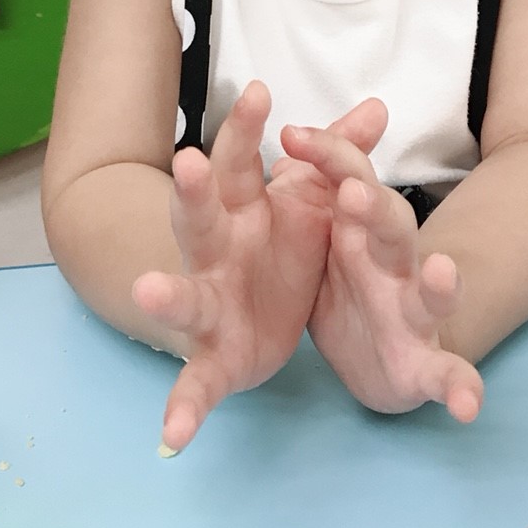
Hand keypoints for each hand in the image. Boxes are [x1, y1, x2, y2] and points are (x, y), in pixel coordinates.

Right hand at [133, 83, 384, 451]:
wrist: (253, 315)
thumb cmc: (280, 244)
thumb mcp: (313, 200)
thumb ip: (341, 157)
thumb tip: (378, 106)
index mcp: (242, 207)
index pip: (242, 161)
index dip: (248, 128)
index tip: (260, 90)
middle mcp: (216, 249)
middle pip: (202, 214)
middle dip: (194, 191)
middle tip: (189, 161)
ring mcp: (208, 305)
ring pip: (186, 295)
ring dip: (166, 294)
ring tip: (149, 288)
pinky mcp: (215, 358)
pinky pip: (196, 385)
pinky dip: (183, 409)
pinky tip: (172, 437)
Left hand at [282, 126, 482, 422]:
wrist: (376, 356)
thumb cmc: (350, 278)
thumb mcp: (326, 232)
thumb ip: (316, 182)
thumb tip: (296, 134)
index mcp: (363, 228)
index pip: (350, 179)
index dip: (327, 156)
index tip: (290, 135)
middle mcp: (396, 263)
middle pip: (394, 226)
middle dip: (377, 209)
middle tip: (353, 192)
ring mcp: (415, 314)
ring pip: (432, 294)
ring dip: (439, 285)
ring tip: (442, 272)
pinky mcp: (423, 367)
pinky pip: (447, 375)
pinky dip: (461, 387)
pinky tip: (469, 405)